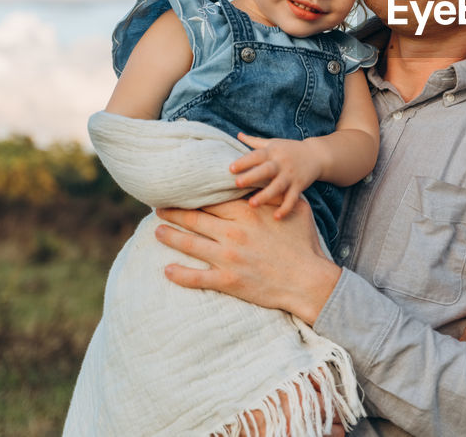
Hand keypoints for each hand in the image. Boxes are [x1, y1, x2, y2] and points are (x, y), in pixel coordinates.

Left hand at [154, 197, 340, 324]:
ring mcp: (227, 257)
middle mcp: (232, 232)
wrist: (307, 280)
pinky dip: (179, 274)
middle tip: (159, 208)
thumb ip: (278, 195)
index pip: (213, 200)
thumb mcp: (298, 209)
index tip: (182, 191)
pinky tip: (167, 270)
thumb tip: (267, 184)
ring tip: (157, 231)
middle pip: (195, 218)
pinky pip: (195, 277)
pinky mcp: (226, 280)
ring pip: (189, 243)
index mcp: (247, 213)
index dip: (195, 195)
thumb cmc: (305, 243)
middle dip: (174, 212)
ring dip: (170, 236)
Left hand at [231, 133, 319, 218]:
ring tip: (252, 204)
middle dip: (252, 176)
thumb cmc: (290, 149)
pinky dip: (285, 208)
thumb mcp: (273, 143)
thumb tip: (238, 134)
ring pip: (278, 186)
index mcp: (272, 152)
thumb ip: (254, 141)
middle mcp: (281, 163)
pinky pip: (292, 198)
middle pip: (266, 170)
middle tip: (237, 183)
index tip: (231, 168)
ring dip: (266, 195)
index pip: (257, 155)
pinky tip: (276, 217)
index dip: (244, 161)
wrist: (317, 155)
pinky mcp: (299, 186)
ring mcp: (291, 175)